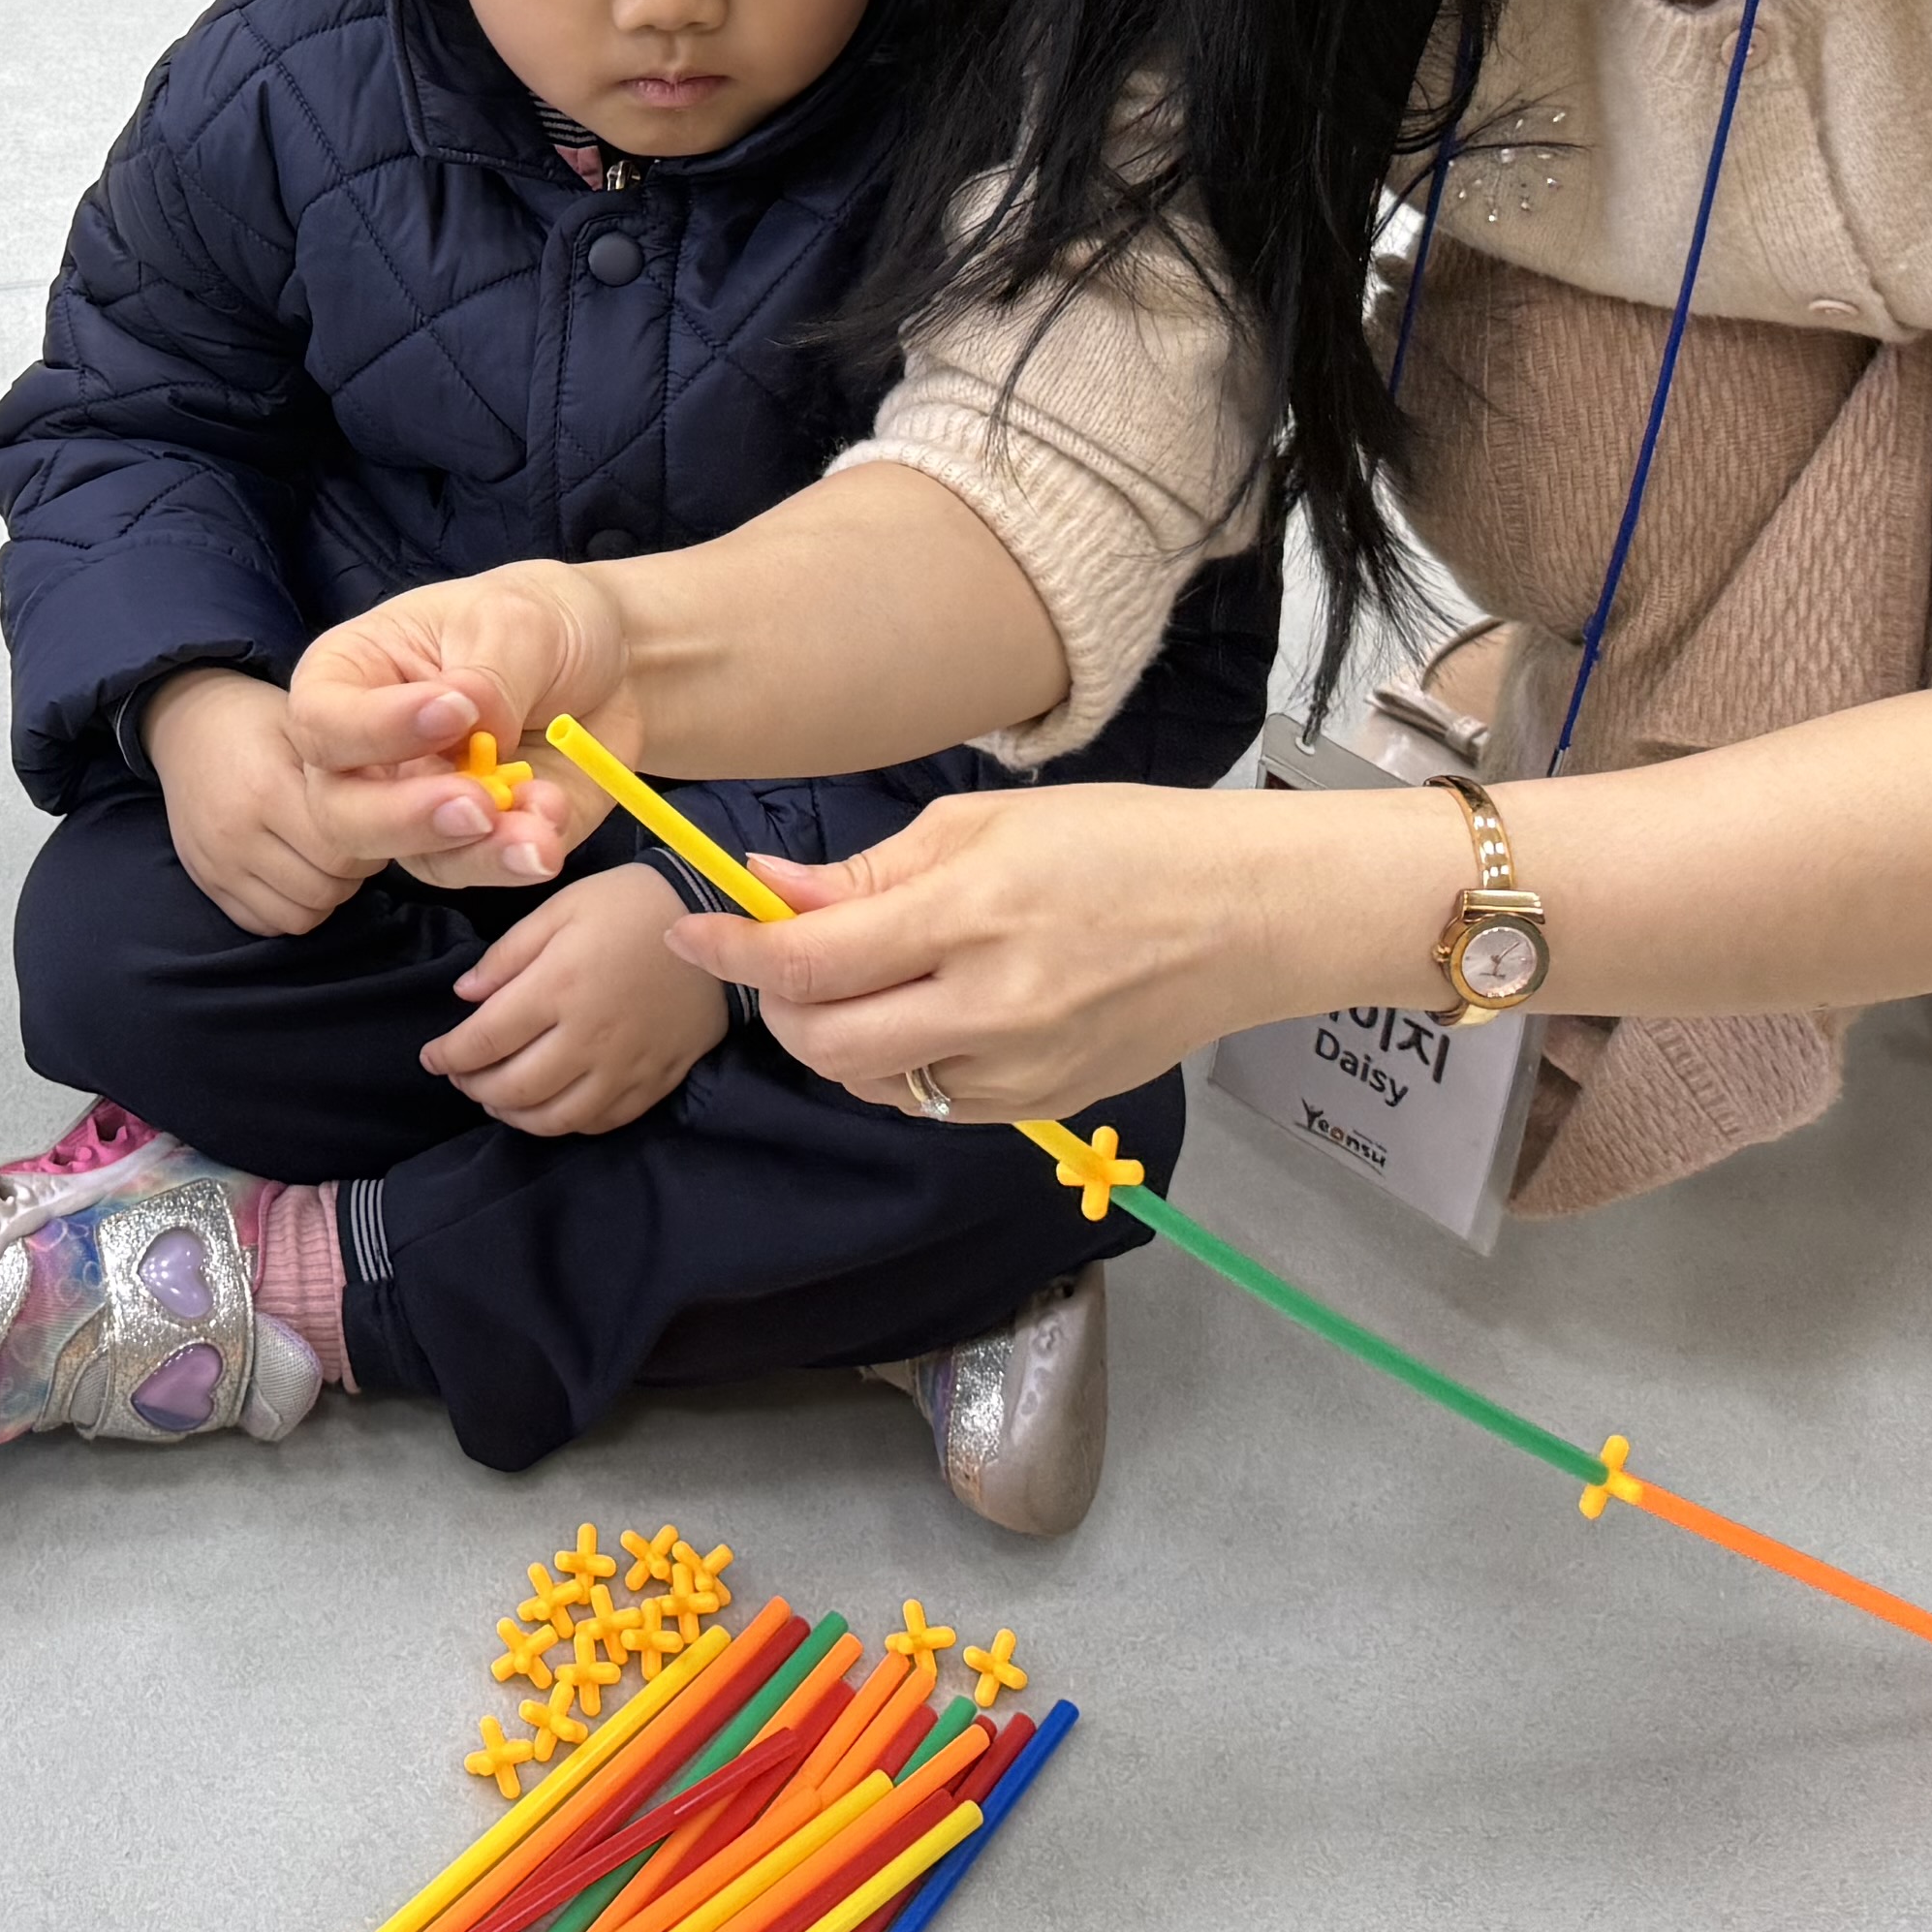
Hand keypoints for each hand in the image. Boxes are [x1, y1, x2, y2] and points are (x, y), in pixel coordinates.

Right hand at [147, 667, 369, 937]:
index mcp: (266, 788)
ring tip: (325, 852)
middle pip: (326, 889)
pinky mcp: (208, 885)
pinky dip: (293, 906)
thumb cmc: (262, 721)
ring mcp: (218, 866)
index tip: (377, 815)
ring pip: (301, 916)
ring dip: (327, 892)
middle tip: (356, 834)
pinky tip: (297, 869)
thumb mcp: (308, 725)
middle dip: (354, 869)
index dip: (375, 840)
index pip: (343, 851)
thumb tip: (416, 800)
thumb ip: (353, 764)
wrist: (187, 724)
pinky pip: (268, 925)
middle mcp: (236, 835)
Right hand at [282, 562, 629, 892]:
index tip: (456, 712)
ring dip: (475, 852)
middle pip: (341, 810)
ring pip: (410, 857)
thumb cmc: (541, 619)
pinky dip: (516, 856)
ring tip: (539, 828)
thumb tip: (470, 723)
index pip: (323, 720)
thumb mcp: (517, 621)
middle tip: (477, 805)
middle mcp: (369, 753)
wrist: (617, 668)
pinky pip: (476, 868)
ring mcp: (418, 805)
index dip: (375, 728)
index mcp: (351, 677)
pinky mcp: (472, 844)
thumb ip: (488, 677)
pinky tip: (554, 818)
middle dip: (405, 817)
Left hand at [424, 863, 728, 1135]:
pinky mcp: (655, 1081)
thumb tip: (465, 997)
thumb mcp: (560, 908)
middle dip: (475, 1088)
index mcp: (557, 987)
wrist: (716, 920)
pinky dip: (565, 1124)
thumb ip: (507, 955)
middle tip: (462, 1077)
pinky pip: (601, 1122)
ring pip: (556, 1118)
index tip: (431, 1057)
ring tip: (497, 1098)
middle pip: (515, 1089)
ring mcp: (625, 1066)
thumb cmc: (629, 904)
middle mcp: (588, 1037)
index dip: (449, 1056)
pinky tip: (550, 1106)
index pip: (484, 1041)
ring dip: (515, 1115)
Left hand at [669, 781, 1385, 1120]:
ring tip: (855, 979)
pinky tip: (923, 1012)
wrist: (1244, 917)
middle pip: (823, 1043)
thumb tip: (767, 895)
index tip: (686, 930)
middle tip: (771, 960)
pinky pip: (932, 1101)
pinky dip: (899, 1063)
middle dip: (774, 1004)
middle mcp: (990, 1006)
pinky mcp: (1043, 1106)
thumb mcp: (980, 825)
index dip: (731, 950)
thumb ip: (866, 876)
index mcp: (970, 915)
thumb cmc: (1118, 843)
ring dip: (832, 1038)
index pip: (809, 959)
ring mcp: (1020, 1069)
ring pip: (870, 1082)